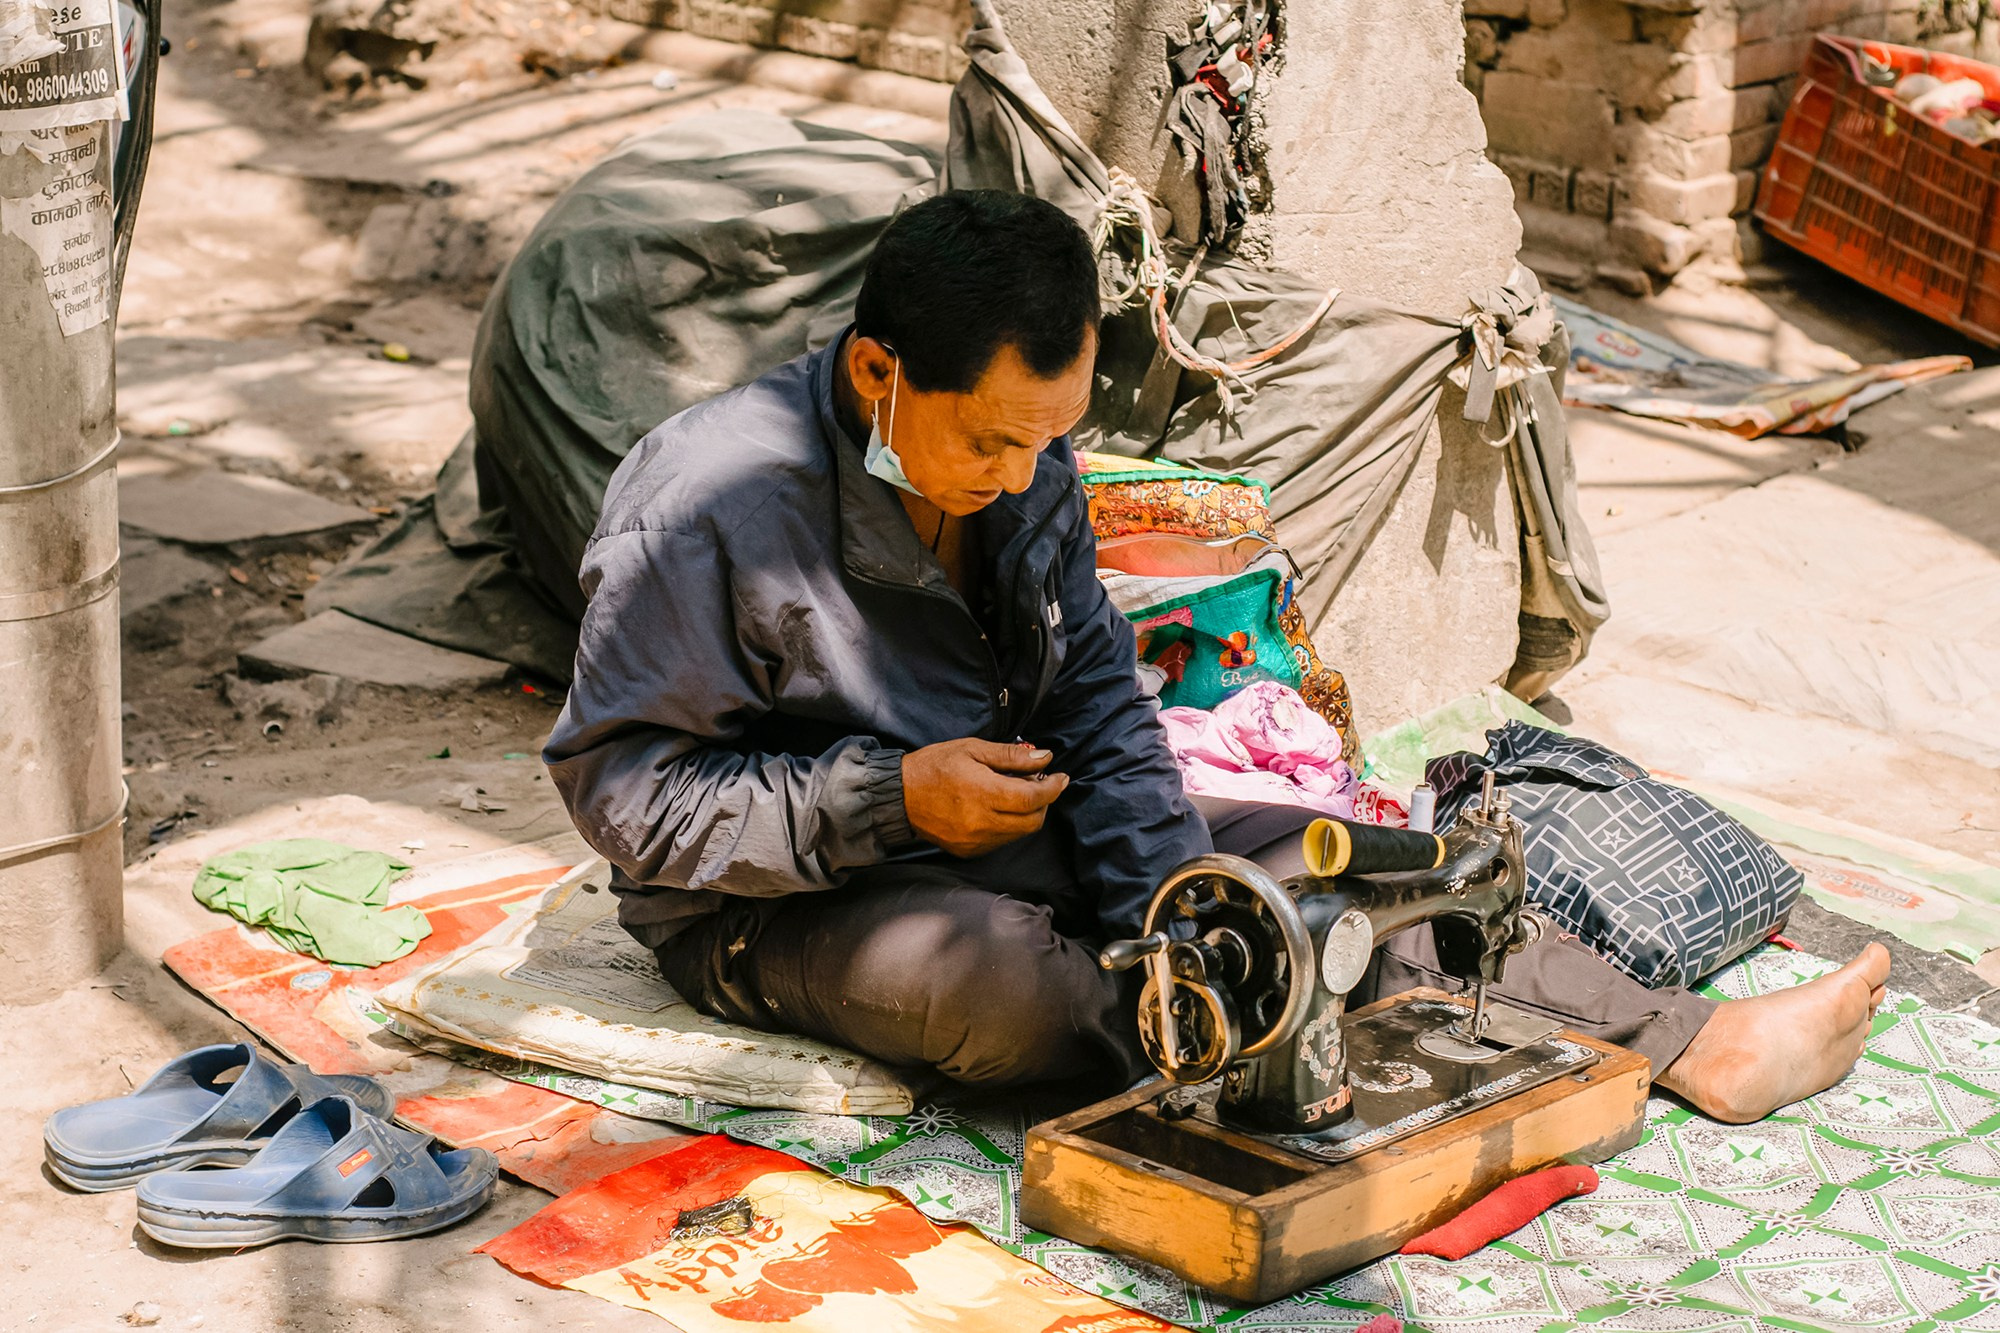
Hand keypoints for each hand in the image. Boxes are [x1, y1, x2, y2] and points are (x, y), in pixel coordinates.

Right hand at [901, 739, 1069, 858]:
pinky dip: (1008, 825)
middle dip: (1043, 802)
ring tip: (1014, 793)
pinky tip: (997, 808)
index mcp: (984, 793)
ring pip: (1019, 833)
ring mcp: (975, 841)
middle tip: (1036, 783)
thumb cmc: (934, 766)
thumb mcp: (972, 749)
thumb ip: (1011, 756)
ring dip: (1027, 814)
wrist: (899, 796)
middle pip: (1033, 821)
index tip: (1060, 777)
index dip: (1053, 788)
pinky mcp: (969, 850)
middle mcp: (982, 822)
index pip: (1034, 798)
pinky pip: (1001, 841)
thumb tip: (1045, 758)